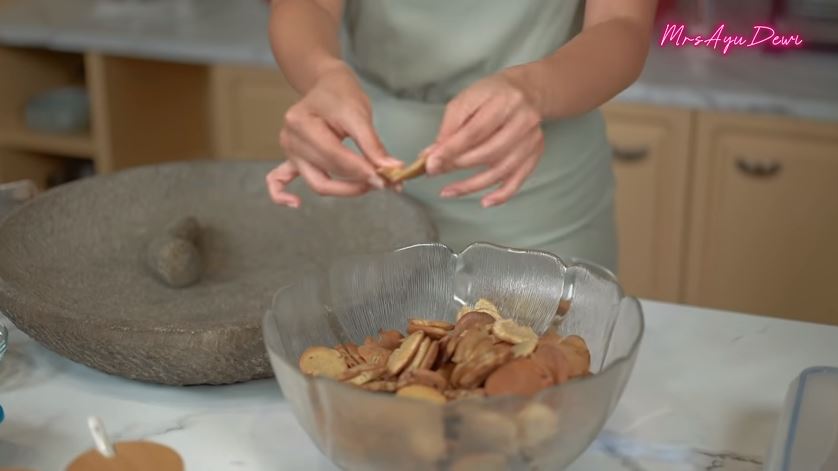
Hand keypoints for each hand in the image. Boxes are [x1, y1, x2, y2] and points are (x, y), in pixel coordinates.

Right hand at [266, 63, 400, 206]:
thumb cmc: (341, 94)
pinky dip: (282, 195)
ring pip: (316, 182)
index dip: (362, 171)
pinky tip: (295, 204)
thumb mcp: (359, 114)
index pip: (335, 157)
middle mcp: (291, 139)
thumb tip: (391, 169)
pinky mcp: (291, 159)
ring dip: (343, 190)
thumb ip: (373, 145)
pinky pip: (279, 180)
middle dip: (358, 181)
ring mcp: (289, 151)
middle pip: (326, 173)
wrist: (326, 84)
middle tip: (385, 182)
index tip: (387, 179)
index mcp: (302, 123)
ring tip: (369, 186)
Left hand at [424, 71, 544, 207]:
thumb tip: (431, 155)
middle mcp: (523, 121)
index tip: (431, 163)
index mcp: (504, 102)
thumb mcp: (466, 100)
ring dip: (472, 186)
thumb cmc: (492, 95)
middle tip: (435, 172)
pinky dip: (502, 194)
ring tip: (448, 191)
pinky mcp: (535, 153)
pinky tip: (485, 201)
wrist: (527, 91)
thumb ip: (449, 128)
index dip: (450, 150)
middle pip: (487, 152)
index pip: (474, 132)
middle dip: (457, 165)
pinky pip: (518, 180)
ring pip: (500, 170)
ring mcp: (531, 140)